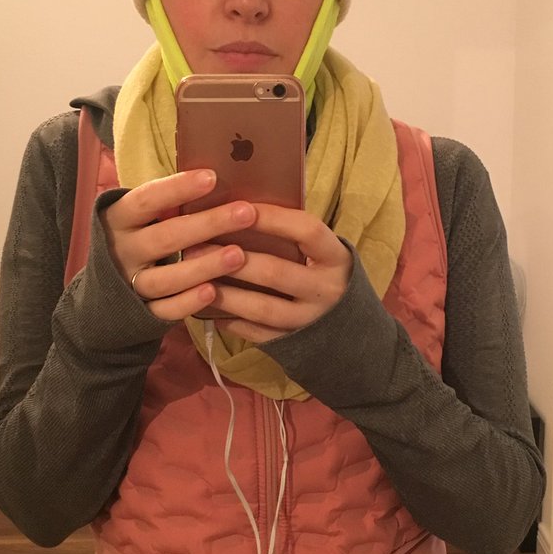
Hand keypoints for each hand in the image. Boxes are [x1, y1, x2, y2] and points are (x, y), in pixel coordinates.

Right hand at [100, 171, 257, 322]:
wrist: (105, 291)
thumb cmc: (139, 238)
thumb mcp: (143, 218)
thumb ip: (170, 204)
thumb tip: (220, 178)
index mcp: (120, 219)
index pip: (147, 199)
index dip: (177, 189)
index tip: (212, 177)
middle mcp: (122, 251)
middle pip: (165, 237)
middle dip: (207, 224)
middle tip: (246, 213)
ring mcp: (130, 284)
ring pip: (165, 277)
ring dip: (203, 266)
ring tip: (238, 255)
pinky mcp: (141, 312)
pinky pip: (165, 310)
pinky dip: (188, 302)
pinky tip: (213, 291)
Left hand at [211, 204, 352, 342]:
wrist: (356, 335)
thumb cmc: (326, 277)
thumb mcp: (324, 255)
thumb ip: (295, 238)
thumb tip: (241, 211)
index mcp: (337, 258)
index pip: (307, 231)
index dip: (274, 218)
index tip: (240, 208)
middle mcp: (327, 290)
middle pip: (276, 272)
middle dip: (233, 259)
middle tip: (197, 248)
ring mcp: (311, 321)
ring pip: (262, 307)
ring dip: (226, 293)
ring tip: (197, 280)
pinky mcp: (295, 345)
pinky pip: (258, 334)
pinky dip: (232, 322)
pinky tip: (209, 310)